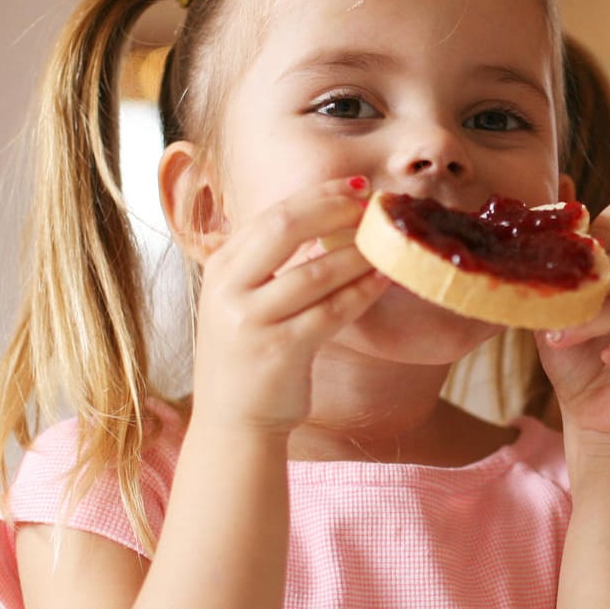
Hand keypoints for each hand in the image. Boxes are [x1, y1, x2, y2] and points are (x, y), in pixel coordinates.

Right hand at [189, 177, 387, 436]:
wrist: (233, 421)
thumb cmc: (248, 356)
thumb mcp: (241, 300)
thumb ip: (268, 263)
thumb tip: (326, 220)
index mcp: (220, 268)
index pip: (272, 215)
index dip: (318, 196)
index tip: (356, 187)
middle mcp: (229, 289)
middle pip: (286, 228)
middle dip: (335, 208)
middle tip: (373, 204)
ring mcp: (251, 320)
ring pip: (316, 272)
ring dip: (358, 254)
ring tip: (389, 242)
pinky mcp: (280, 350)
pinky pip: (332, 312)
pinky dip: (362, 292)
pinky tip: (384, 280)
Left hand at [536, 202, 609, 444]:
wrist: (593, 419)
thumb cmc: (577, 364)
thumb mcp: (557, 313)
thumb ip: (553, 276)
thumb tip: (537, 231)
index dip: (602, 229)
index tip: (574, 252)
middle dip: (590, 290)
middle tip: (555, 320)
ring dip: (596, 321)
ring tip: (563, 340)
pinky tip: (606, 357)